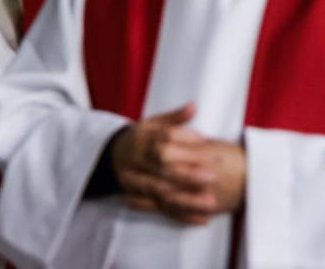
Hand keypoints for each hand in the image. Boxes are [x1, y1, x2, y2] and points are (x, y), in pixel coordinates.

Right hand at [110, 103, 245, 224]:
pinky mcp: (133, 194)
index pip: (165, 137)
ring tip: (211, 202)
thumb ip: (175, 118)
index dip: (187, 140)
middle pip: (163, 166)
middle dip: (188, 173)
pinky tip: (201, 218)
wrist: (111, 154)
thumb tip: (194, 106)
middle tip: (213, 177)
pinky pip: (158, 208)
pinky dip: (180, 215)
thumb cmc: (141, 139)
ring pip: (160, 189)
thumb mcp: (153, 124)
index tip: (208, 144)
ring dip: (186, 198)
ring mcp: (131, 177)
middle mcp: (134, 156)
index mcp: (142, 136)